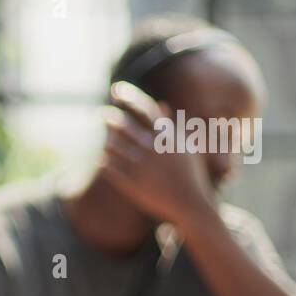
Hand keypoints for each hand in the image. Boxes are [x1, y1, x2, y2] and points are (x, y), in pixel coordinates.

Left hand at [99, 81, 217, 226]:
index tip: (117, 89)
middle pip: (124, 126)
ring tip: (106, 138)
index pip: (145, 109)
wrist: (192, 206)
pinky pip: (111, 168)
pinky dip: (105, 161)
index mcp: (168, 137)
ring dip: (107, 140)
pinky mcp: (132, 185)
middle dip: (110, 118)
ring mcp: (142, 167)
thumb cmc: (191, 174)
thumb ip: (172, 125)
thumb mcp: (185, 146)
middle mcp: (153, 149)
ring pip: (113, 147)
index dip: (129, 97)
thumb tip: (161, 104)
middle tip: (103, 114)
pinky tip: (103, 159)